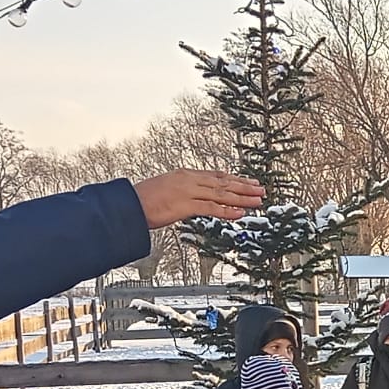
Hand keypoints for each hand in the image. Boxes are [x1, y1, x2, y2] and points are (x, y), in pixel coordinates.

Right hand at [135, 170, 263, 228]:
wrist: (128, 204)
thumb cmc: (142, 200)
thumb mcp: (165, 190)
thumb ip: (182, 194)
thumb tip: (191, 200)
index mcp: (185, 175)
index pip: (216, 176)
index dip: (234, 179)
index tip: (248, 182)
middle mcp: (190, 180)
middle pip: (223, 182)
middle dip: (244, 187)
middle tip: (260, 190)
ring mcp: (188, 192)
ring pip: (222, 193)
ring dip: (242, 198)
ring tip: (258, 200)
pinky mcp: (185, 205)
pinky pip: (211, 208)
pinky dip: (227, 211)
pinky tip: (240, 213)